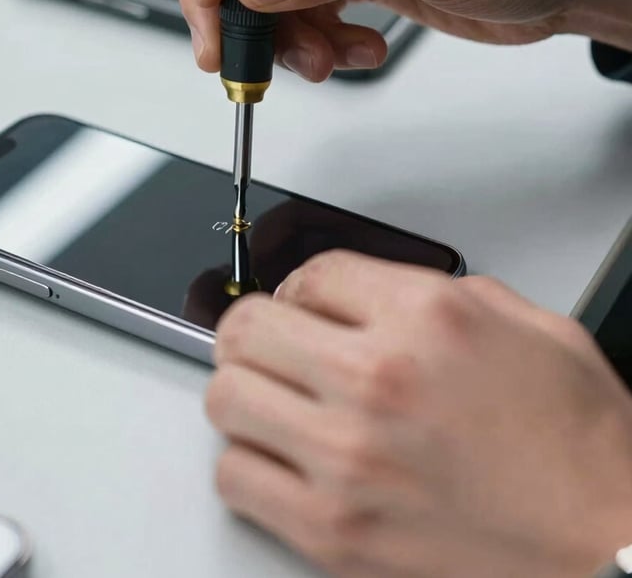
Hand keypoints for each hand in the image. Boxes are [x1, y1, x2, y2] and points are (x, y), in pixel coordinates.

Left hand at [206, 251, 631, 576]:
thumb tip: (376, 293)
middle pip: (247, 326)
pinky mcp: (333, 531)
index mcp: (425, 317)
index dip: (301, 287)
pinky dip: (247, 462)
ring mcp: (348, 459)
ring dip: (245, 390)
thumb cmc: (578, 447)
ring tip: (275, 398)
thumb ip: (441, 294)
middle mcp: (378, 379)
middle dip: (257, 328)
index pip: (308, 274)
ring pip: (226, 397)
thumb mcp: (529, 326)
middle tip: (274, 343)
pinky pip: (234, 477)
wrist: (609, 545)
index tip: (305, 304)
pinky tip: (283, 456)